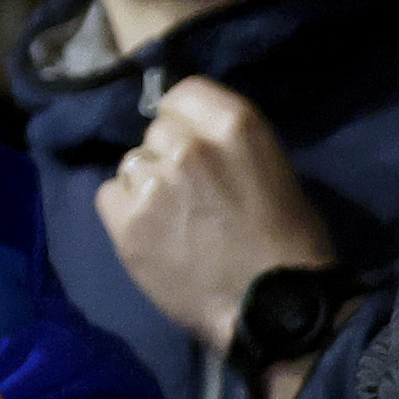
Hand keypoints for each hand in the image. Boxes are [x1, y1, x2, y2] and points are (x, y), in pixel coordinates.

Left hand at [98, 76, 333, 356]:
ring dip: (146, 184)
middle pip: (156, 131)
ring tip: (175, 218)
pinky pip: (110, 195)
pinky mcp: (126, 220)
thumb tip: (189, 134)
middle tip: (190, 190)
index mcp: (235, 125)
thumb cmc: (289, 241)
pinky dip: (126, 212)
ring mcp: (153, 182)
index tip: (192, 139)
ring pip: (132, 163)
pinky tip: (153, 234)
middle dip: (168, 154)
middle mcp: (188, 146)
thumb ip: (226, 145)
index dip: (185, 117)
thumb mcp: (272, 170)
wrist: (273, 306)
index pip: (183, 92)